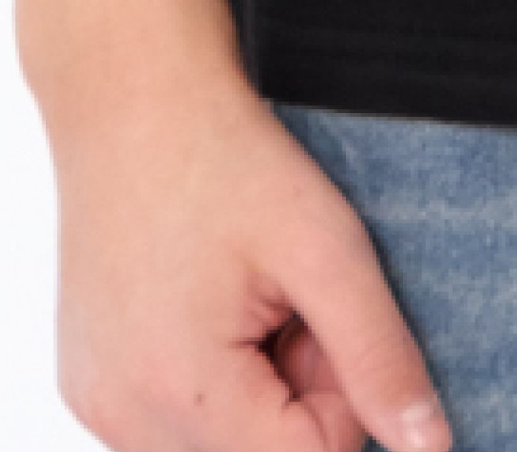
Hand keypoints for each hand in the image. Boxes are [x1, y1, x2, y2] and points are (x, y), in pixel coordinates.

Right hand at [42, 59, 452, 451]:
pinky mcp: (87, 387)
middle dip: (298, 399)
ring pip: (219, 446)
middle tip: (293, 301)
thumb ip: (379, 357)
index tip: (325, 315)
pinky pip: (171, 425)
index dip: (341, 397)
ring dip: (256, 396)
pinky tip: (211, 306)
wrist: (132, 100)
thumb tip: (429, 448)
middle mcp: (120, 419)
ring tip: (253, 299)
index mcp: (179, 392)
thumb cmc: (228, 159)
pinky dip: (211, 384)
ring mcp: (96, 407)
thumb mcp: (325, 247)